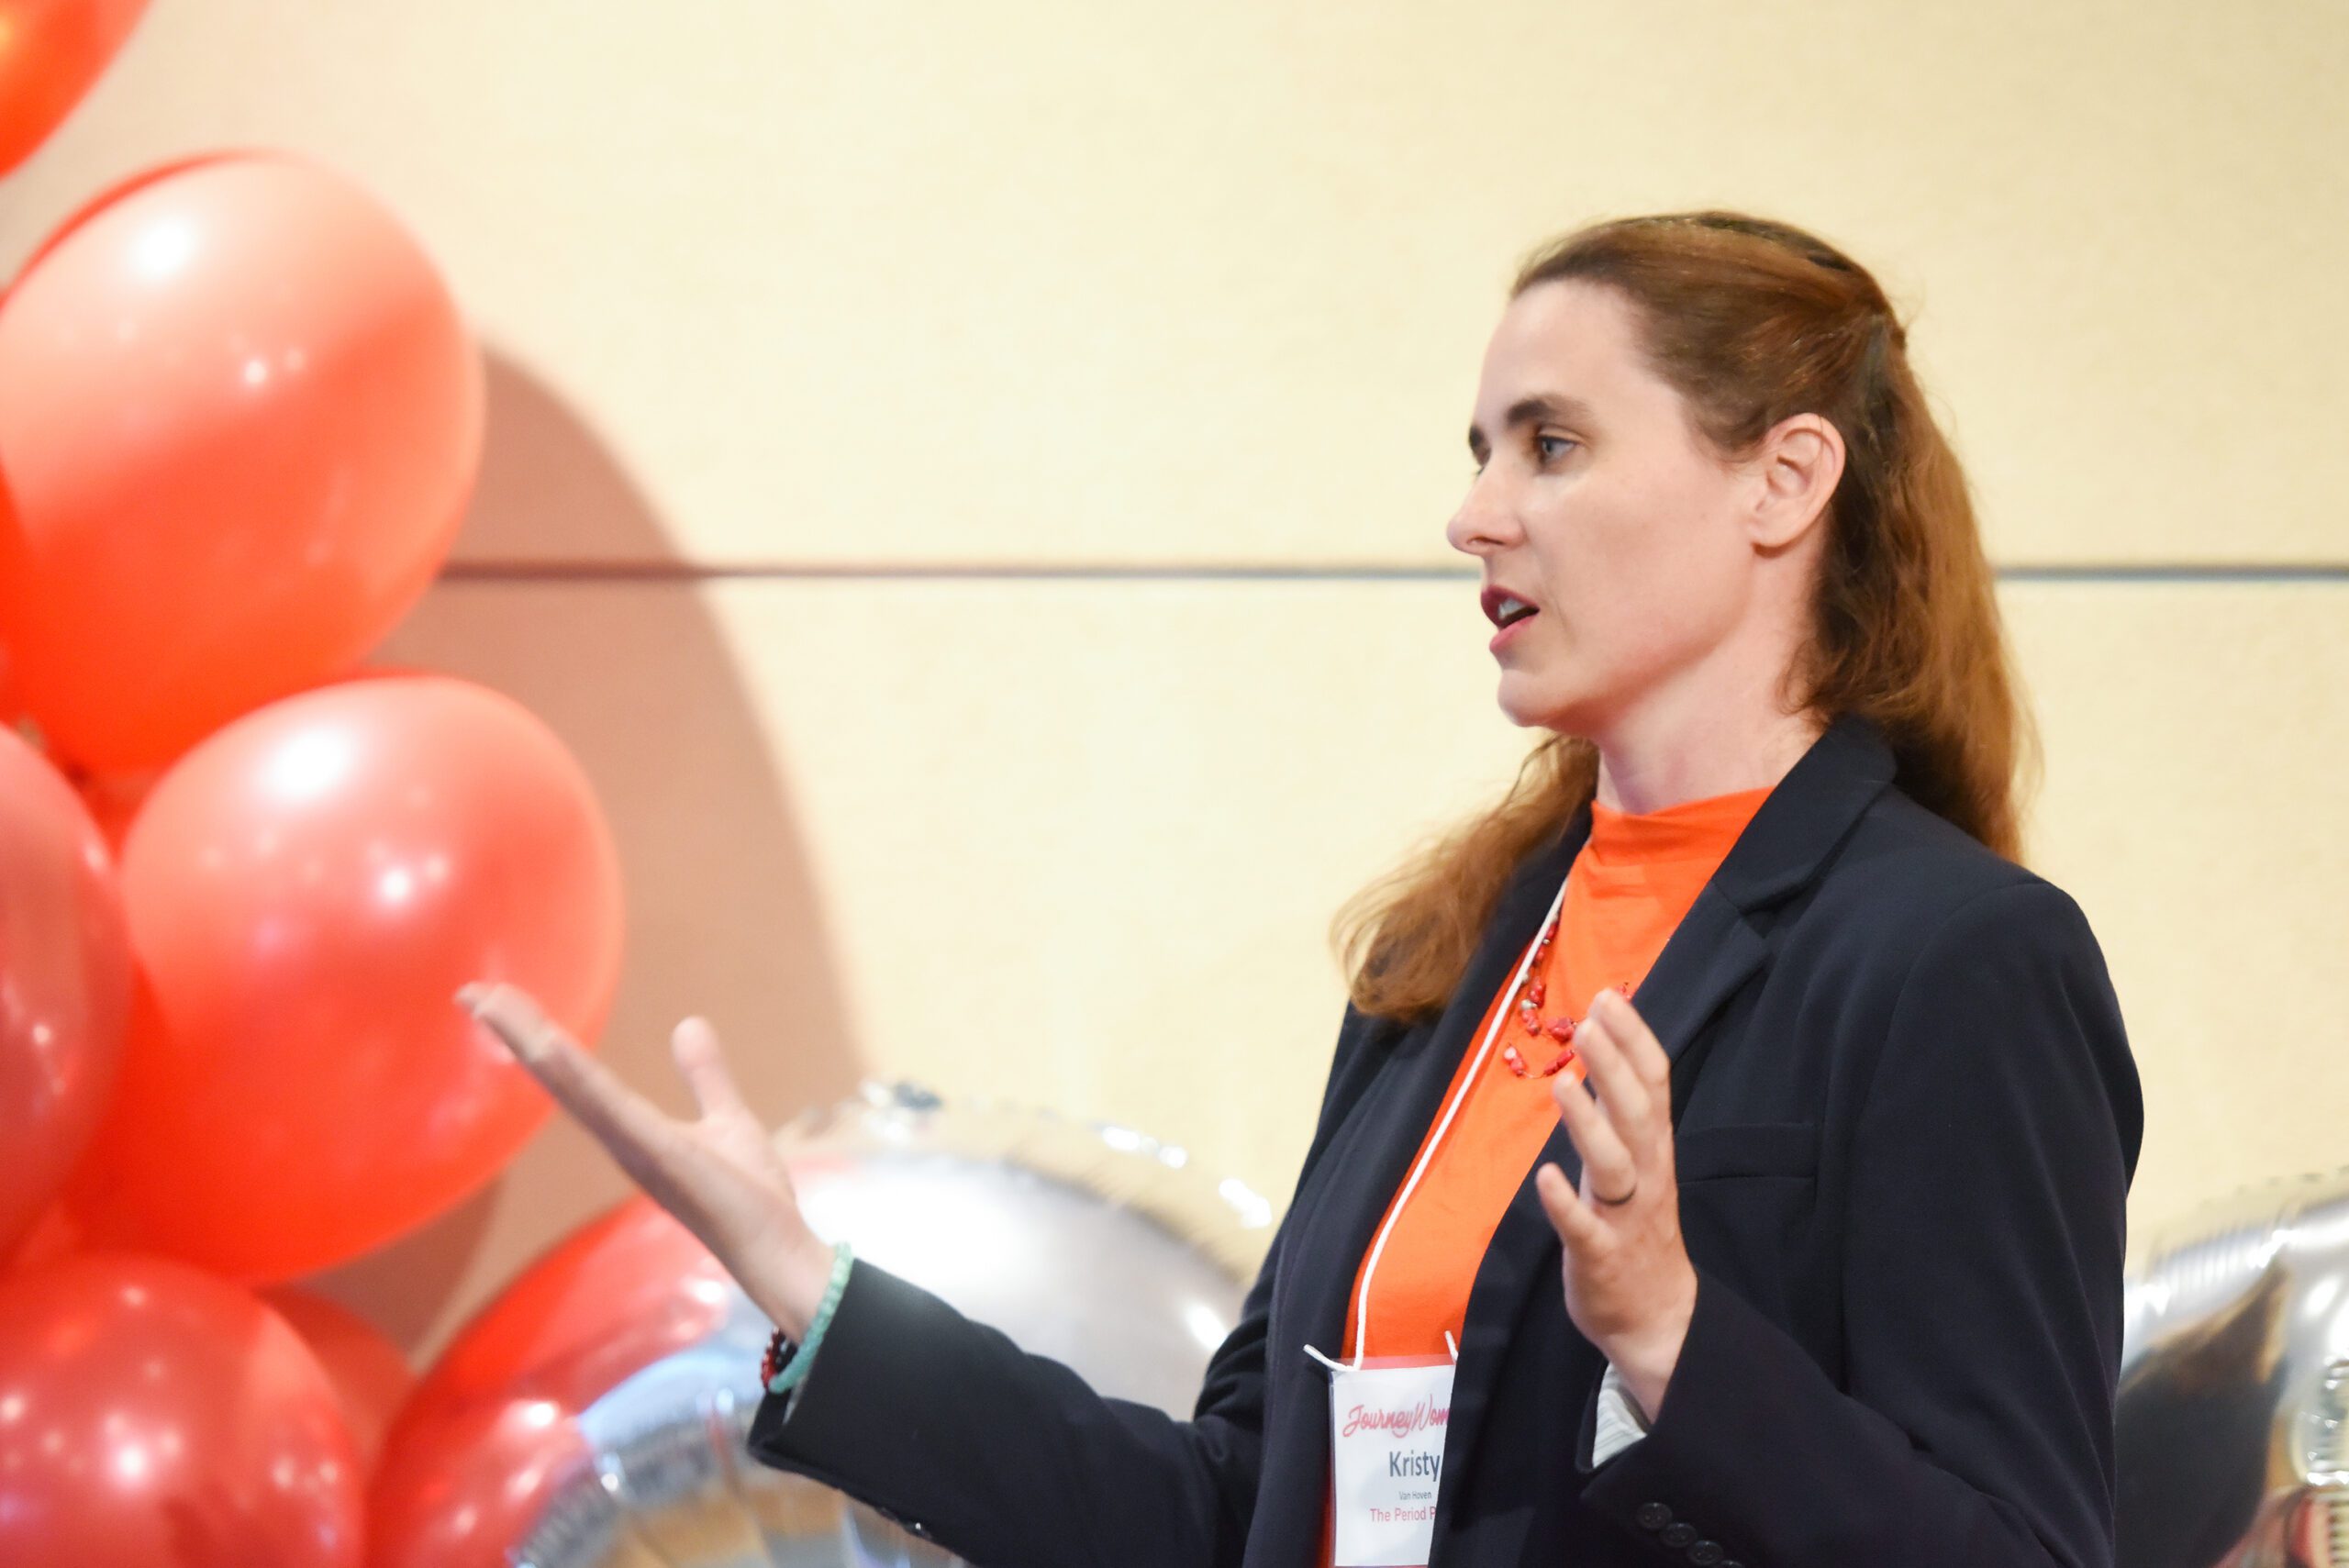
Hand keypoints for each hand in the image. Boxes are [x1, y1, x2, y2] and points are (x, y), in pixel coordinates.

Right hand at [454, 981, 836, 1335]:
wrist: (776, 1250)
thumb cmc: (750, 1197)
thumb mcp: (727, 1120)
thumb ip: (705, 1076)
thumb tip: (689, 1024)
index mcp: (631, 1128)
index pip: (573, 1072)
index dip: (536, 1035)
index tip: (497, 998)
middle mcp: (620, 1138)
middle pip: (557, 1075)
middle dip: (515, 1033)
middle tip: (470, 991)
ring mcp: (634, 1147)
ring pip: (572, 1085)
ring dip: (531, 1043)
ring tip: (491, 1004)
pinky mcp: (659, 1155)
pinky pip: (610, 1108)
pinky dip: (576, 1076)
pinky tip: (548, 1046)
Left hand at [1532, 986, 1697, 1421]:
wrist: (1658, 1319)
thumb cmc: (1638, 1230)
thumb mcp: (1640, 1163)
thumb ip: (1623, 1113)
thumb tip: (1600, 1050)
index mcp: (1654, 1150)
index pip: (1654, 1085)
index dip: (1634, 1041)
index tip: (1609, 997)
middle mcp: (1646, 1176)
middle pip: (1638, 1115)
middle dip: (1615, 1067)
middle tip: (1588, 1022)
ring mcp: (1625, 1218)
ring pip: (1614, 1165)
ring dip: (1590, 1124)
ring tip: (1563, 1085)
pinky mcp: (1600, 1257)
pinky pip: (1585, 1229)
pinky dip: (1566, 1204)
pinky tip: (1547, 1178)